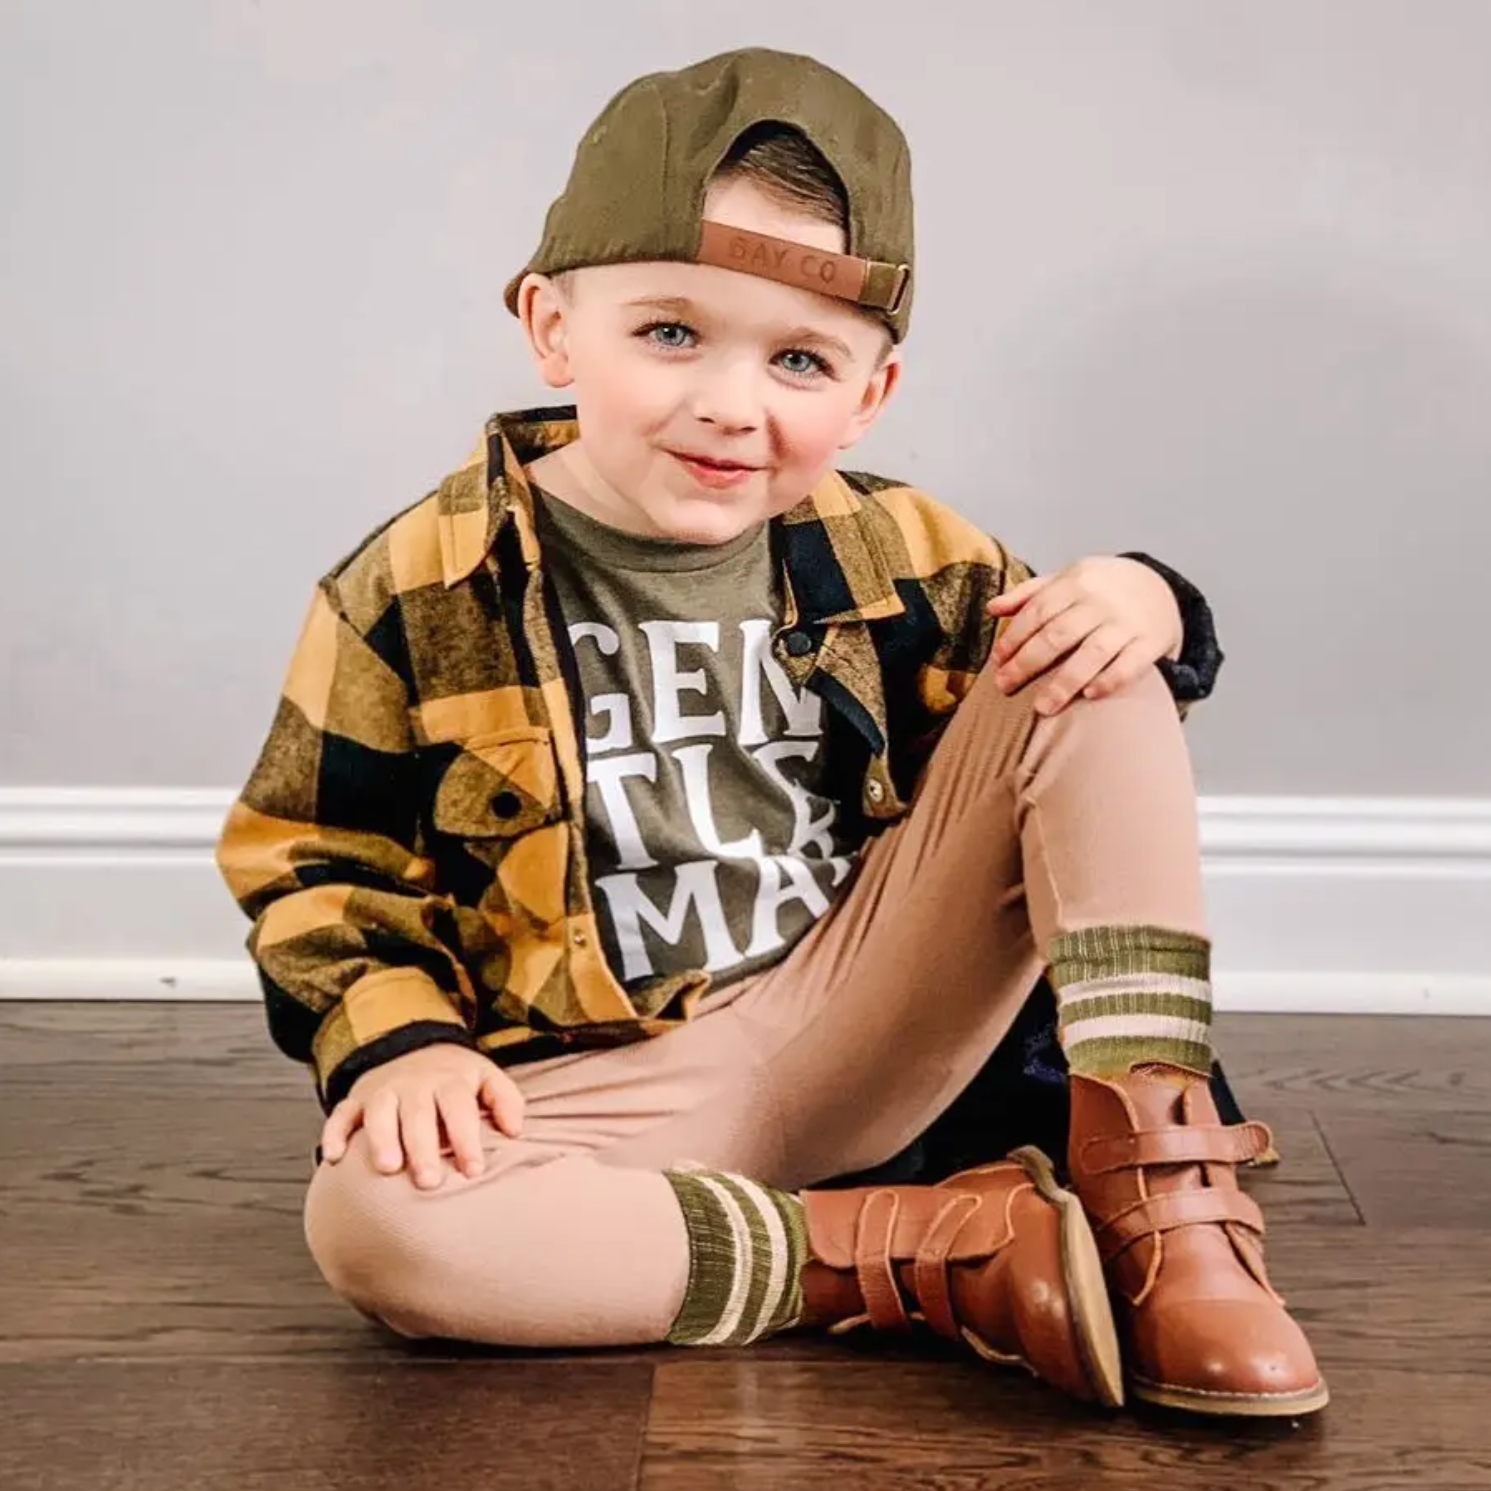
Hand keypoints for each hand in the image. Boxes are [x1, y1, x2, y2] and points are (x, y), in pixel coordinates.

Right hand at [320, 1043, 524, 1189]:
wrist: (415, 1050)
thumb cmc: (456, 1080)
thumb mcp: (486, 1078)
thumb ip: (506, 1100)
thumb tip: (515, 1130)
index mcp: (449, 1080)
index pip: (459, 1108)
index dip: (466, 1139)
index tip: (473, 1171)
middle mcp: (414, 1084)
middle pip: (418, 1113)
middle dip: (423, 1147)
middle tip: (429, 1181)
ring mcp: (383, 1091)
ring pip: (378, 1111)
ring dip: (381, 1138)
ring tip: (387, 1168)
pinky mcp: (357, 1100)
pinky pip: (341, 1113)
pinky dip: (335, 1132)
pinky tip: (336, 1157)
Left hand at [985, 556, 1183, 715]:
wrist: (1159, 587)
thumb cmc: (1099, 590)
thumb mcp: (1066, 580)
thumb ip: (1029, 594)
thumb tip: (991, 609)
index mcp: (1074, 584)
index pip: (1038, 611)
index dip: (1014, 637)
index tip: (997, 662)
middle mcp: (1099, 603)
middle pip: (1058, 635)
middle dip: (1028, 662)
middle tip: (1004, 686)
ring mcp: (1125, 623)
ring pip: (1092, 653)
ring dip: (1064, 682)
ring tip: (1042, 707)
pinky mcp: (1149, 642)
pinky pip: (1130, 664)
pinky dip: (1111, 679)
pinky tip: (1090, 696)